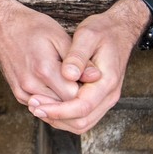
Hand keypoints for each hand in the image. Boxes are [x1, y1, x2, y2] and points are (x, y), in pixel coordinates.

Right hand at [0, 3, 94, 109]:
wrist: (2, 27)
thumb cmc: (32, 28)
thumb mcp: (60, 37)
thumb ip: (79, 60)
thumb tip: (97, 77)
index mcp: (44, 69)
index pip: (75, 96)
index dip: (87, 91)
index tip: (91, 80)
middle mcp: (31, 84)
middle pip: (64, 106)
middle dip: (77, 98)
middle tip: (84, 83)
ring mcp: (22, 91)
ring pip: (52, 109)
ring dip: (65, 101)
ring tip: (72, 83)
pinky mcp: (18, 93)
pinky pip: (41, 106)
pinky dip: (52, 100)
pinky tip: (57, 86)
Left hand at [26, 0, 143, 134]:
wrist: (119, 30)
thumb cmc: (103, 30)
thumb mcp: (88, 35)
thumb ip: (78, 56)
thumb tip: (67, 74)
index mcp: (107, 81)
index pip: (83, 107)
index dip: (58, 110)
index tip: (37, 106)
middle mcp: (109, 95)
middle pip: (82, 121)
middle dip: (56, 117)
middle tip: (33, 107)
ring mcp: (105, 99)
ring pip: (81, 123)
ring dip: (58, 119)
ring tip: (36, 106)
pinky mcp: (98, 99)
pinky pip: (81, 117)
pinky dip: (63, 116)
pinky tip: (47, 104)